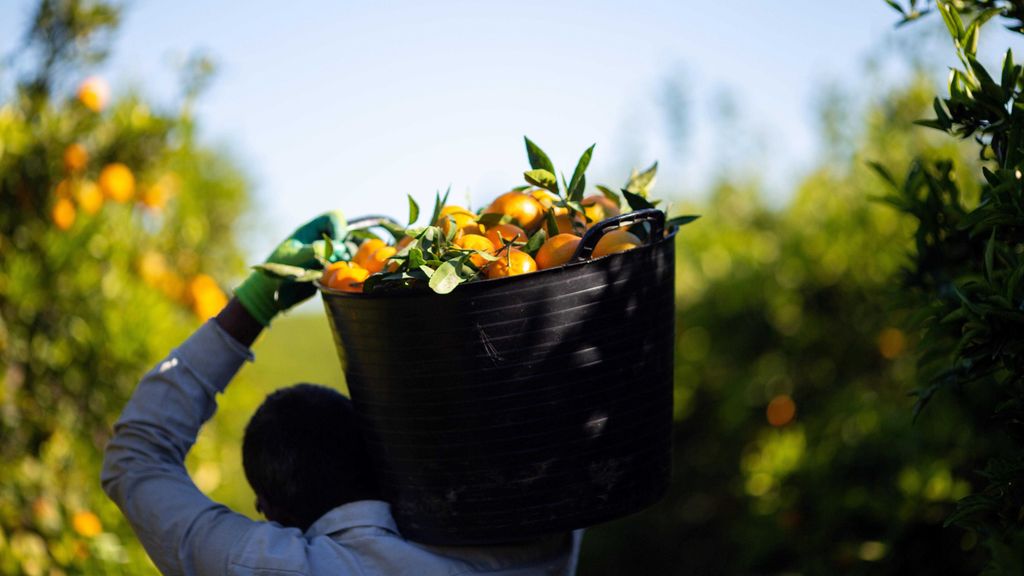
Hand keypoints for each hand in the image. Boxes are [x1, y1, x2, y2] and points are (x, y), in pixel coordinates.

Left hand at [234, 211, 345, 325]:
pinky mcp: (331, 268)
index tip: (336, 244)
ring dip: (344, 260)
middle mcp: (322, 239)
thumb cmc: (279, 268)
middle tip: (334, 261)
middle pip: (345, 234)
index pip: (333, 218)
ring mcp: (328, 254)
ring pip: (348, 252)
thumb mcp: (294, 258)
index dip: (339, 228)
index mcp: (311, 229)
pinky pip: (346, 266)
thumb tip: (334, 247)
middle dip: (343, 247)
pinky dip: (343, 271)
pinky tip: (332, 278)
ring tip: (330, 271)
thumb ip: (312, 250)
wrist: (273, 288)